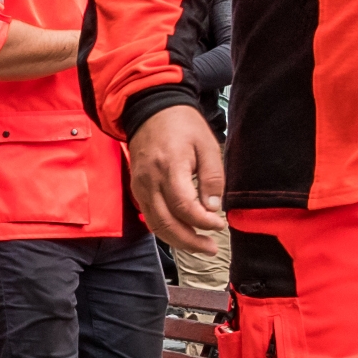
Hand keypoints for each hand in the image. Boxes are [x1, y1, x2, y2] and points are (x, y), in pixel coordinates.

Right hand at [126, 104, 225, 254]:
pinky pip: (149, 216)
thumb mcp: (207, 145)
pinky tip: (182, 232)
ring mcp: (140, 186)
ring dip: (177, 240)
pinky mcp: (137, 188)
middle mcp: (150, 181)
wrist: (150, 109)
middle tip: (211, 248)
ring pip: (155, 225)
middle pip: (167, 223)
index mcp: (170, 167)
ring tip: (199, 246)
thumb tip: (212, 208)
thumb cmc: (182, 124)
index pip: (184, 207)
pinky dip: (165, 229)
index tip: (220, 224)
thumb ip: (212, 178)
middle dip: (190, 241)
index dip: (203, 222)